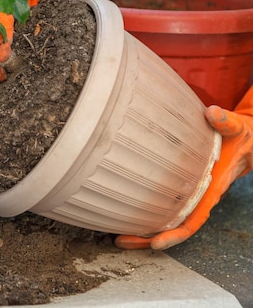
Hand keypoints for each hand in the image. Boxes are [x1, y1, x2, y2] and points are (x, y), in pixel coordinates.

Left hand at [115, 87, 252, 249]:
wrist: (246, 142)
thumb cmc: (239, 136)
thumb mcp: (236, 128)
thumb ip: (225, 122)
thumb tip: (213, 114)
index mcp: (212, 189)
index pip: (194, 219)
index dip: (175, 234)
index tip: (155, 243)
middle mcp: (200, 197)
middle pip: (173, 227)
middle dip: (148, 238)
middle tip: (121, 241)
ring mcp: (190, 196)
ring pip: (166, 221)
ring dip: (143, 231)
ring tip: (118, 236)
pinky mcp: (181, 189)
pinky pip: (164, 208)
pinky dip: (146, 214)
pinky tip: (126, 214)